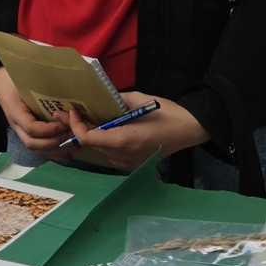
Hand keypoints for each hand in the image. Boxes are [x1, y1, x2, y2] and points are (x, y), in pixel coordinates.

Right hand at [0, 66, 69, 155]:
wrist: (1, 84)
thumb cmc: (15, 80)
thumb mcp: (24, 80)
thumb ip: (40, 85)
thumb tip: (64, 85)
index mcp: (15, 111)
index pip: (30, 127)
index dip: (48, 129)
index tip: (63, 124)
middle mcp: (16, 126)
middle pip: (33, 143)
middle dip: (54, 142)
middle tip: (72, 134)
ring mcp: (20, 132)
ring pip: (36, 149)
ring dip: (56, 150)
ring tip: (74, 145)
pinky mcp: (26, 135)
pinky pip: (38, 150)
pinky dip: (53, 154)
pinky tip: (67, 154)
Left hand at [64, 93, 208, 172]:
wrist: (190, 129)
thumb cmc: (166, 113)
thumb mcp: (139, 99)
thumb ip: (115, 101)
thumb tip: (99, 99)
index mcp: (123, 140)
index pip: (87, 138)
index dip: (76, 126)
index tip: (74, 112)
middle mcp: (123, 156)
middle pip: (92, 146)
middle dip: (81, 130)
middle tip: (76, 114)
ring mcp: (128, 164)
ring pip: (100, 152)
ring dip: (93, 138)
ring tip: (90, 121)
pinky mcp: (133, 166)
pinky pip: (111, 157)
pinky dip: (104, 145)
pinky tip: (106, 133)